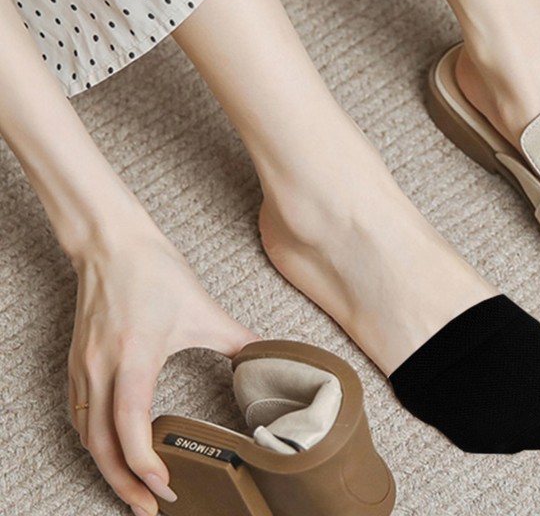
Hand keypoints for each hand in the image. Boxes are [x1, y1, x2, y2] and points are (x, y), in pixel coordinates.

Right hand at [66, 214, 260, 515]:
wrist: (112, 244)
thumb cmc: (155, 272)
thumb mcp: (203, 308)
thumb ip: (239, 338)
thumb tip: (269, 355)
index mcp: (135, 357)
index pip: (131, 428)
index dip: (146, 466)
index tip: (166, 485)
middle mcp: (102, 369)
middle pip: (102, 446)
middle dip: (124, 484)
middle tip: (148, 508)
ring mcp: (83, 367)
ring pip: (86, 436)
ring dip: (106, 468)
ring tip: (132, 487)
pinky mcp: (76, 362)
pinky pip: (77, 415)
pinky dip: (93, 441)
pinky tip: (110, 448)